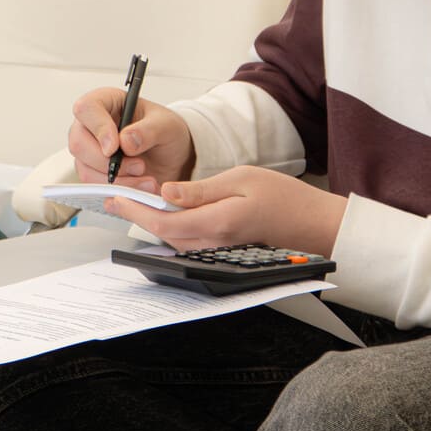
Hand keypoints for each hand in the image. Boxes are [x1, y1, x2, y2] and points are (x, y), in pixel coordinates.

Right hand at [68, 87, 194, 190]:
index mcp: (106, 102)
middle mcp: (91, 126)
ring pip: (86, 170)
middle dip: (108, 162)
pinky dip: (120, 190)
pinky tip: (141, 186)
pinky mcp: (94, 173)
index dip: (98, 128)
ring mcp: (89, 151)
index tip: (115, 146)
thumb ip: (148, 130)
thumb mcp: (167, 125)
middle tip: (139, 166)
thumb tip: (125, 140)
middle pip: (79, 144)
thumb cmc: (165, 131)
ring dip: (118, 180)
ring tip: (146, 178)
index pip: (86, 109)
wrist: (172, 156)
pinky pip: (96, 187)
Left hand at [103, 165, 347, 254]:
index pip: (164, 223)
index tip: (116, 197)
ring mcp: (219, 251)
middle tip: (117, 196)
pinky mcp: (224, 252)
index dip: (136, 211)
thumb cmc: (285, 198)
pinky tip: (169, 213)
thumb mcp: (241, 178)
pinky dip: (174, 228)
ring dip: (154, 222)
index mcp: (217, 223)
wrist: (313, 224)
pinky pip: (191, 242)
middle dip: (138, 216)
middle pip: (165, 235)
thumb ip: (201, 189)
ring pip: (176, 240)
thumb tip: (167, 193)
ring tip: (136, 201)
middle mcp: (214, 243)